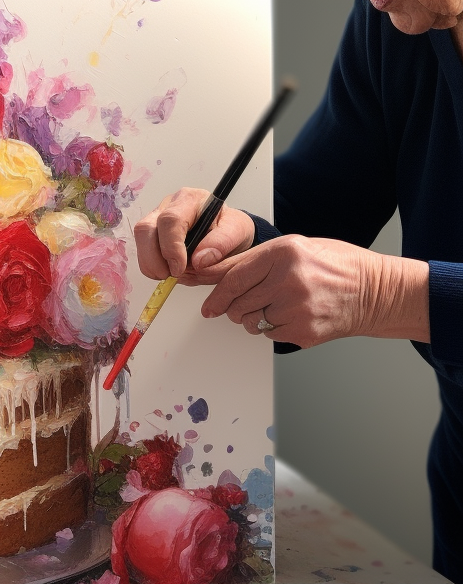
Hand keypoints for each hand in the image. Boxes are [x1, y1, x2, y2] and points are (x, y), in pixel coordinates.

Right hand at [133, 187, 255, 282]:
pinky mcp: (151, 232)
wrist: (226, 232)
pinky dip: (150, 265)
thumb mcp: (237, 232)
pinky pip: (142, 249)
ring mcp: (156, 217)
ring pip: (140, 239)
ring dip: (150, 263)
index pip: (170, 220)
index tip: (179, 268)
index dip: (171, 247)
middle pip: (146, 228)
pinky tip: (166, 270)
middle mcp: (169, 205)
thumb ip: (221, 243)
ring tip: (168, 275)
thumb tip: (199, 260)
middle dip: (154, 258)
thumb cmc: (230, 229)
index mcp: (191, 199)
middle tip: (169, 276)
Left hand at [198, 235, 429, 346]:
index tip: (208, 306)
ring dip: (253, 319)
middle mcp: (288, 280)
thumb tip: (210, 273)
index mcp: (284, 253)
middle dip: (235, 307)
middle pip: (238, 304)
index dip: (216, 295)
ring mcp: (296, 308)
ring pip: (250, 322)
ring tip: (275, 306)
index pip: (234, 278)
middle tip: (247, 304)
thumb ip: (251, 261)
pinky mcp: (302, 331)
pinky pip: (268, 335)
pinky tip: (290, 316)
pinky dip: (272, 329)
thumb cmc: (334, 266)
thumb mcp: (293, 248)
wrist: (374, 291)